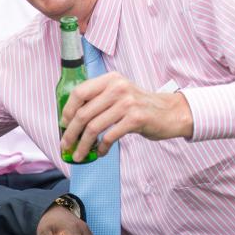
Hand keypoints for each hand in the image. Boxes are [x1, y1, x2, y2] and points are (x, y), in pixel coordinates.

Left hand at [60, 73, 193, 161]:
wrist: (170, 112)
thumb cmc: (139, 106)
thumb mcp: (119, 93)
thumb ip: (99, 100)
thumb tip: (70, 120)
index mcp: (110, 79)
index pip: (79, 92)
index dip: (68, 111)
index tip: (63, 125)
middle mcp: (118, 88)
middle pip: (84, 113)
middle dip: (71, 132)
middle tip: (65, 145)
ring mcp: (127, 103)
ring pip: (94, 127)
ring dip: (83, 144)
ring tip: (79, 155)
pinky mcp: (136, 119)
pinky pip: (110, 136)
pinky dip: (102, 147)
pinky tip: (100, 152)